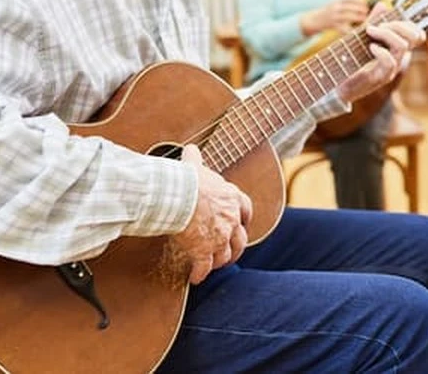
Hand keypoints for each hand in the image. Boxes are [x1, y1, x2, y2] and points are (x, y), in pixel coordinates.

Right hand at [170, 144, 251, 284]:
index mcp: (231, 198)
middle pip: (240, 238)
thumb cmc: (188, 180)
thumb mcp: (195, 166)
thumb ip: (195, 159)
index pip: (246, 208)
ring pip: (226, 255)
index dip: (245, 217)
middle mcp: (231, 219)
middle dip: (236, 247)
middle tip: (231, 252)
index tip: (243, 222)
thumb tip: (190, 149)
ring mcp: (220, 237)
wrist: (180, 196)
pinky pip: (204, 267)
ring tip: (214, 265)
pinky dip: (200, 274)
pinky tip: (196, 278)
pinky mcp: (204, 251)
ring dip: (221, 261)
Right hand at [306, 0, 368, 33]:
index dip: (358, 0)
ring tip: (364, 19)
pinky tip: (355, 30)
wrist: (312, 20)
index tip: (365, 3)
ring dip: (357, 17)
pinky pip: (342, 27)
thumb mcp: (335, 5)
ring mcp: (333, 16)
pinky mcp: (331, 25)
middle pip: (350, 7)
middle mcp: (334, 7)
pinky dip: (349, 29)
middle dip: (360, 9)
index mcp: (336, 1)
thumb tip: (361, 5)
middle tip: (367, 12)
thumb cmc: (327, 13)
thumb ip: (345, 4)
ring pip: (347, 16)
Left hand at [336, 3, 423, 102]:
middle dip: (397, 25)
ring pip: (402, 46)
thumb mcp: (362, 37)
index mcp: (397, 50)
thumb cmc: (350, 62)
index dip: (408, 24)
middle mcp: (398, 59)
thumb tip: (383, 5)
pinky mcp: (380, 78)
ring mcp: (391, 69)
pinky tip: (370, 47)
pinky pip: (389, 61)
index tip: (387, 21)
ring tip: (370, 32)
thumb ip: (374, 22)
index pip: (418, 35)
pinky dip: (380, 50)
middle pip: (415, 37)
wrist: (337, 86)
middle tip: (378, 26)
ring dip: (386, 34)